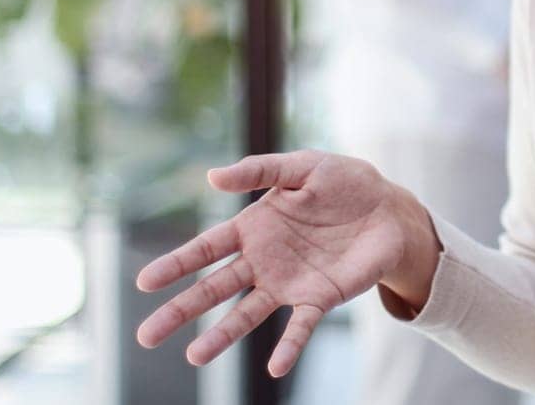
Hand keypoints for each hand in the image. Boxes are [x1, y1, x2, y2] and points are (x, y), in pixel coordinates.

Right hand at [135, 150, 433, 377]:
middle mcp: (264, 260)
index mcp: (254, 227)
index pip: (207, 249)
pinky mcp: (320, 297)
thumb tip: (212, 177)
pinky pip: (300, 326)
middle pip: (215, 287)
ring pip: (247, 313)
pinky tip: (275, 367)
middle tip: (145, 336)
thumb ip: (260, 170)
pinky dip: (288, 346)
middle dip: (180, 310)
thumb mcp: (303, 166)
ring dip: (222, 335)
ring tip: (194, 357)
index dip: (177, 264)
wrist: (389, 207)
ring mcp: (289, 282)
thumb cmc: (343, 183)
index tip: (145, 282)